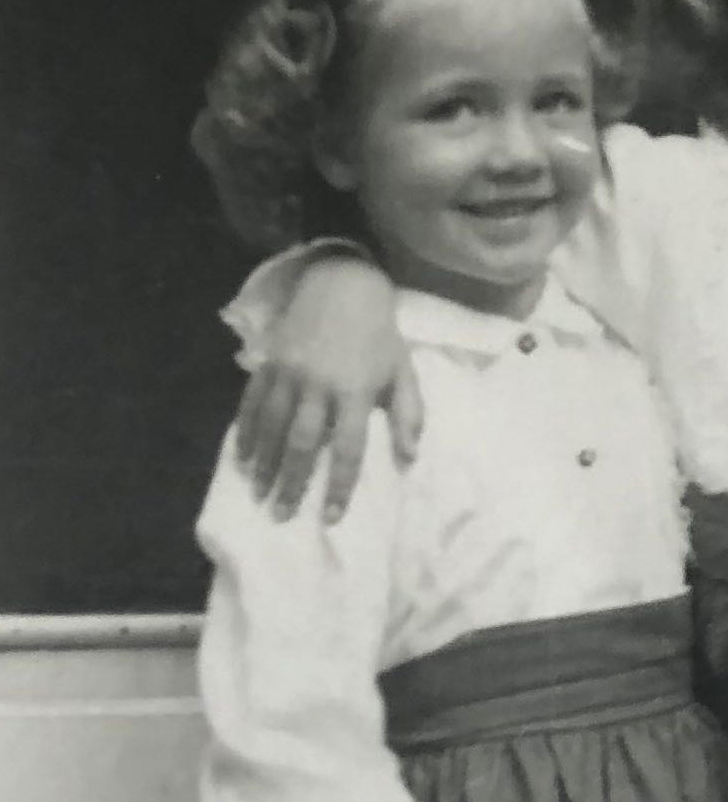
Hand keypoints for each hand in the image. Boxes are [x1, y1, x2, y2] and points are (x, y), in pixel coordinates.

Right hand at [233, 248, 422, 519]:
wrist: (343, 283)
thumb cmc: (379, 336)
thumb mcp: (403, 372)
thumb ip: (408, 415)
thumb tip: (410, 457)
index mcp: (357, 391)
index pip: (348, 448)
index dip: (339, 485)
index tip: (330, 518)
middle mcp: (319, 385)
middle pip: (302, 443)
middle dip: (291, 483)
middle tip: (281, 515)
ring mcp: (290, 372)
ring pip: (272, 426)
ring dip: (263, 463)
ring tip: (257, 493)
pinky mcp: (269, 361)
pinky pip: (252, 402)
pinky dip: (246, 431)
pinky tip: (242, 457)